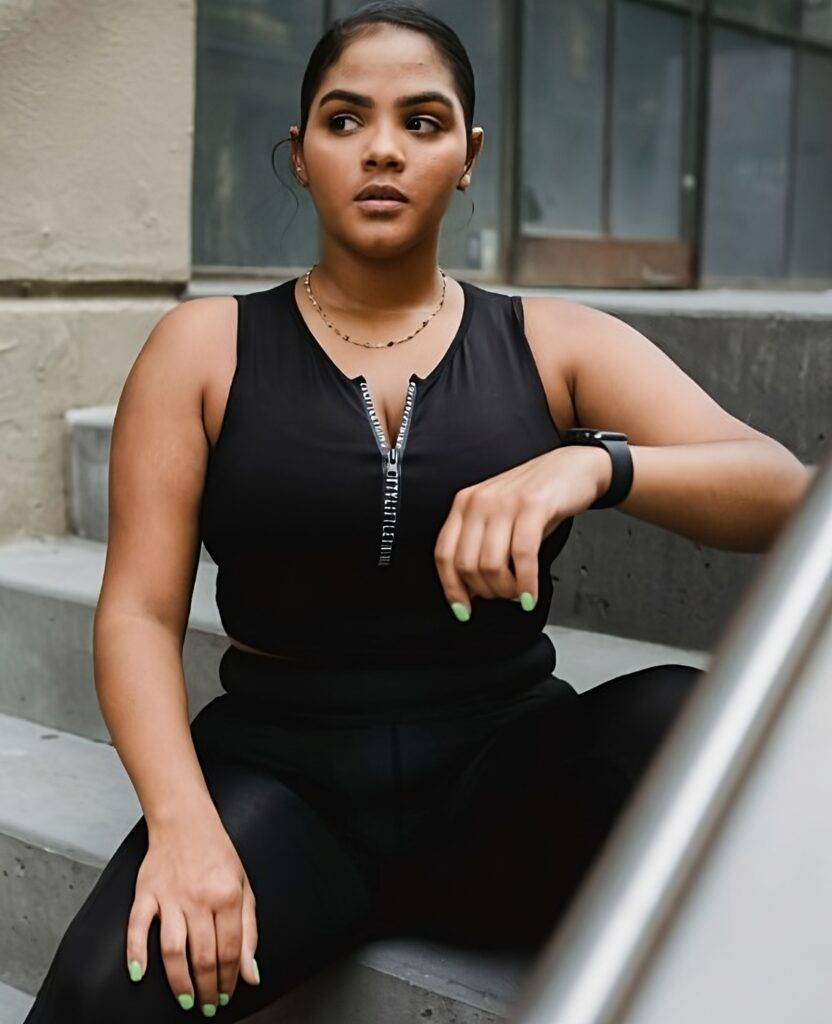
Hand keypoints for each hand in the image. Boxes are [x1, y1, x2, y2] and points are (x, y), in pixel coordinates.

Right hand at [125, 816, 259, 1012]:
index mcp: (228, 896)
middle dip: (207, 988)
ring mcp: (170, 897)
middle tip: (206, 1006)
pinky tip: (139, 975)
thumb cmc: (217, 854)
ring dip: (179, 981)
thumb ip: (249, 931)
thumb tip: (252, 975)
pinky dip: (136, 953)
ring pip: (173, 950)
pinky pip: (137, 927)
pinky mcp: (146, 893)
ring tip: (185, 999)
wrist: (185, 821)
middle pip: (203, 956)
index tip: (225, 996)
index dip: (229, 980)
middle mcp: (200, 898)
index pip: (230, 951)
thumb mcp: (243, 886)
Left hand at [434, 445, 611, 617]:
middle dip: (485, 592)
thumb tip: (470, 590)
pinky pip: (522, 555)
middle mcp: (479, 501)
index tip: (463, 610)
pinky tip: (530, 594)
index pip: (444, 554)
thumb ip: (481, 546)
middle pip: (466, 564)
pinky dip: (526, 583)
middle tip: (504, 597)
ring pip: (491, 564)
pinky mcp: (533, 505)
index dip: (451, 588)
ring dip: (506, 590)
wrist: (574, 467)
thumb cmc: (537, 498)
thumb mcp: (499, 518)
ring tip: (519, 594)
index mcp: (464, 504)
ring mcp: (505, 502)